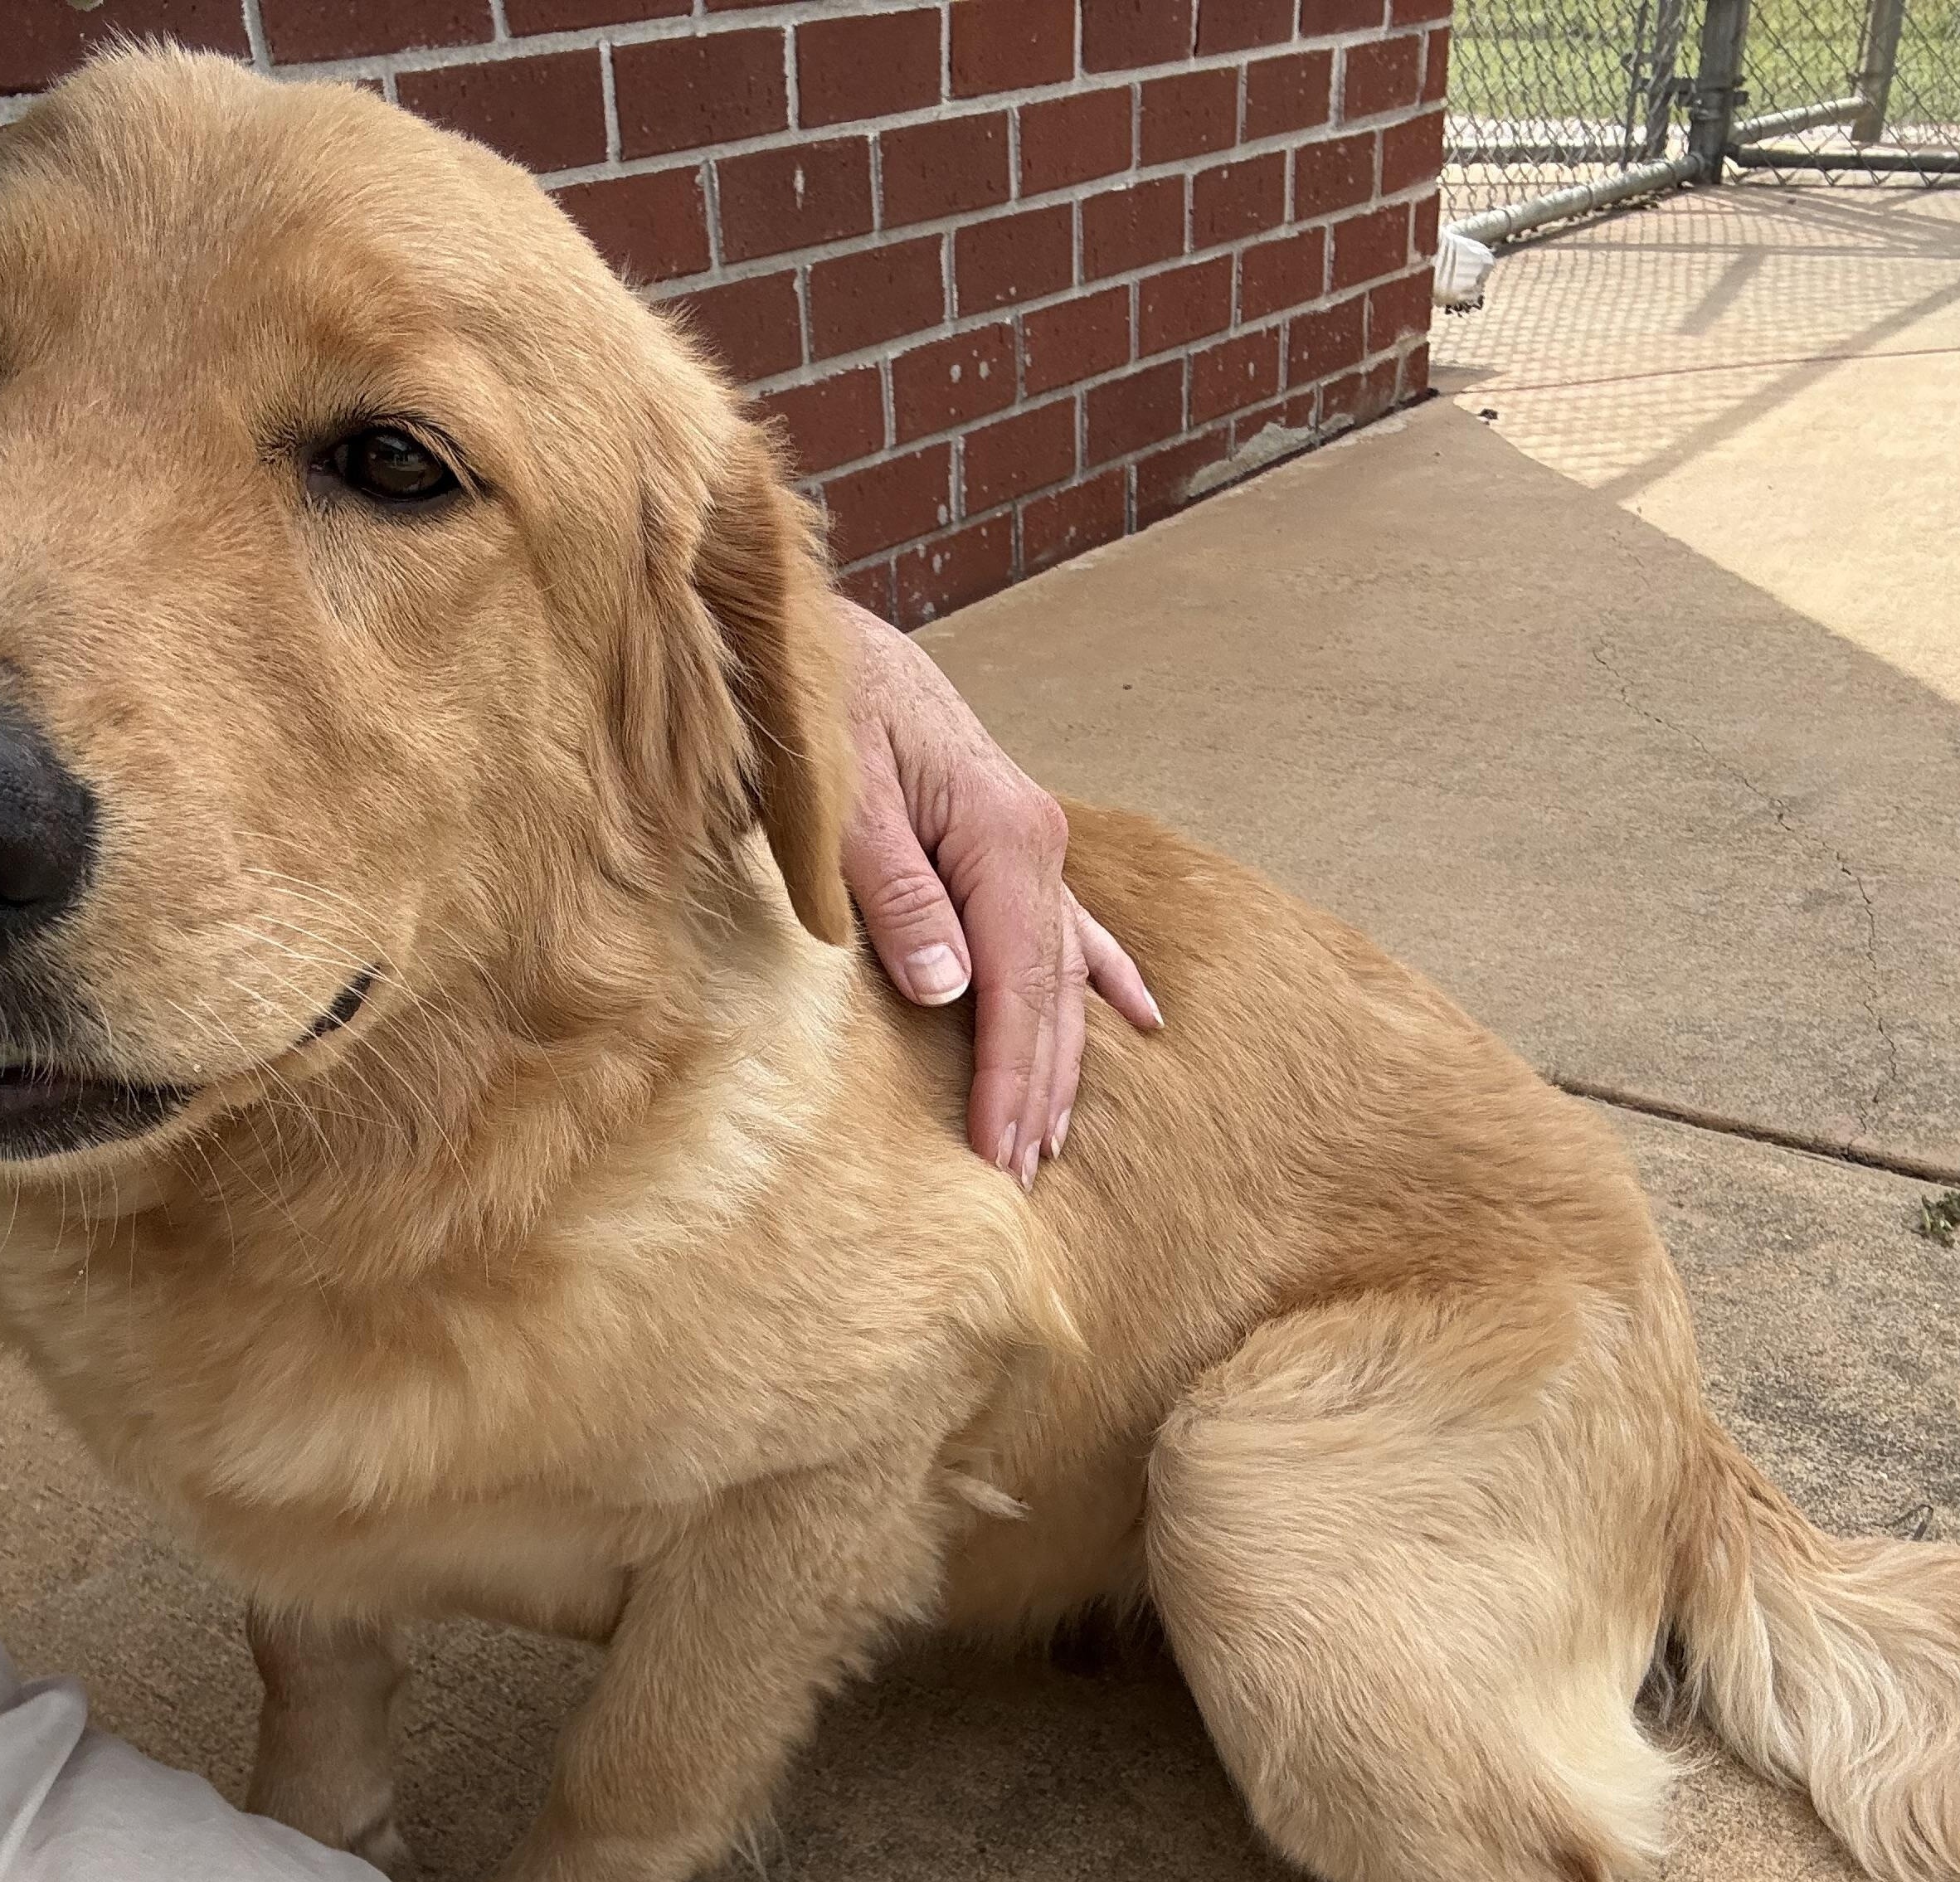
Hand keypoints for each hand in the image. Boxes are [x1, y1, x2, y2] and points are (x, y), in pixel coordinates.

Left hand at [834, 599, 1160, 1186]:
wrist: (818, 629)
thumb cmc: (820, 703)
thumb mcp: (843, 797)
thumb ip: (893, 891)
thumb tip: (947, 988)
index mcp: (1003, 834)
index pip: (1017, 984)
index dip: (1010, 1075)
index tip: (997, 1152)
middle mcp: (1032, 840)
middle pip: (1051, 989)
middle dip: (1039, 1086)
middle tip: (1020, 1174)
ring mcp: (1029, 837)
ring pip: (1063, 969)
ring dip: (1062, 1053)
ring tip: (1052, 1136)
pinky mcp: (1008, 835)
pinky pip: (1071, 924)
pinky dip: (1102, 975)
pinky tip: (1141, 1017)